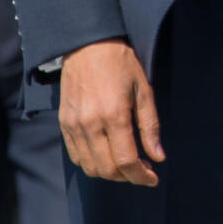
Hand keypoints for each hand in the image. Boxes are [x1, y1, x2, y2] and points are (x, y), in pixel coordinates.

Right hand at [59, 38, 163, 185]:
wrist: (88, 45)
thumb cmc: (121, 64)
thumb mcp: (144, 91)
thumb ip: (150, 126)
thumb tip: (158, 157)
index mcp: (114, 115)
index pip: (126, 161)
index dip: (141, 176)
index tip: (152, 178)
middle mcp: (90, 124)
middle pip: (107, 169)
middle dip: (127, 177)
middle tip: (143, 170)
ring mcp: (74, 125)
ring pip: (90, 167)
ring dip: (109, 173)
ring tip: (126, 163)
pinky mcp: (64, 123)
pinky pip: (76, 156)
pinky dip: (92, 163)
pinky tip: (106, 154)